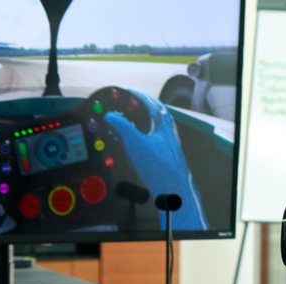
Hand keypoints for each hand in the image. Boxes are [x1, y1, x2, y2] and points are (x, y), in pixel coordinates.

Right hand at [105, 91, 207, 230]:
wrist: (174, 190)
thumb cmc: (159, 167)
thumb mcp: (136, 143)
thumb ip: (122, 127)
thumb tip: (112, 116)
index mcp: (164, 125)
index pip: (153, 104)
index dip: (141, 96)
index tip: (131, 92)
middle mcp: (170, 133)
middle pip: (160, 114)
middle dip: (147, 106)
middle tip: (136, 103)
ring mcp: (171, 146)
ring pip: (161, 127)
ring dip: (150, 121)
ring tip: (139, 121)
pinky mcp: (169, 157)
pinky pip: (159, 140)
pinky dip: (150, 136)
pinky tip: (144, 144)